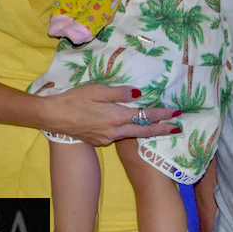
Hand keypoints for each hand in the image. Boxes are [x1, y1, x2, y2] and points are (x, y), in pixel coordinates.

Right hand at [41, 84, 180, 145]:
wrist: (54, 117)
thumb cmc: (74, 99)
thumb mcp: (97, 89)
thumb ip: (119, 93)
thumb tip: (138, 94)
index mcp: (116, 116)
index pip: (145, 116)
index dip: (163, 115)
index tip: (176, 114)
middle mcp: (115, 131)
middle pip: (144, 131)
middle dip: (163, 129)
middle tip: (178, 128)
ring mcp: (107, 138)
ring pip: (132, 135)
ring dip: (146, 131)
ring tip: (158, 126)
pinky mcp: (100, 142)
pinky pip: (118, 136)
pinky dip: (128, 132)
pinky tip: (128, 126)